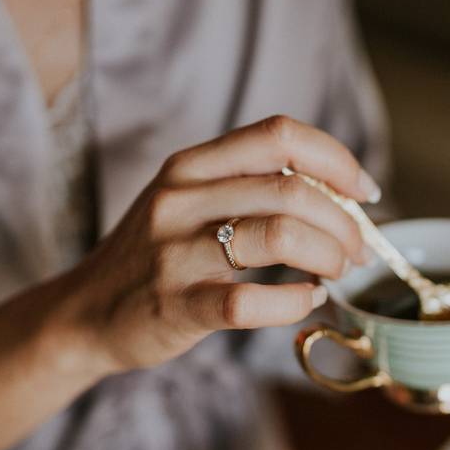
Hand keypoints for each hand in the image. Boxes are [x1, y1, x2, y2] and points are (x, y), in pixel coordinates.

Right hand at [53, 116, 379, 373]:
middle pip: (292, 190)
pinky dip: (295, 302)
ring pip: (281, 237)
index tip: (364, 192)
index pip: (280, 135)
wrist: (85, 313)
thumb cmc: (155, 256)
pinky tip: (306, 300)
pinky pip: (253, 303)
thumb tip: (339, 195)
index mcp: (191, 165)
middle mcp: (181, 198)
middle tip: (357, 251)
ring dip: (329, 256)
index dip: (336, 159)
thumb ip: (248, 186)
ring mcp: (176, 253)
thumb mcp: (187, 201)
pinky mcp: (177, 306)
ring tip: (336, 273)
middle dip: (344, 223)